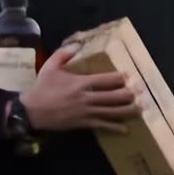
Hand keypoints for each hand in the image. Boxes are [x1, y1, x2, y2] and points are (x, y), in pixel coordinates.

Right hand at [18, 43, 143, 132]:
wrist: (32, 111)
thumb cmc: (42, 88)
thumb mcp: (50, 66)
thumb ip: (64, 54)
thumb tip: (77, 45)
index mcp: (80, 83)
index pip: (104, 80)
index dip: (118, 78)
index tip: (129, 76)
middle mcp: (86, 98)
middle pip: (112, 96)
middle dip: (128, 94)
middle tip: (141, 92)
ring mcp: (86, 112)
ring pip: (111, 111)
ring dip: (126, 110)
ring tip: (139, 109)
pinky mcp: (83, 124)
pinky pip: (102, 125)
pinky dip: (114, 127)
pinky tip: (125, 129)